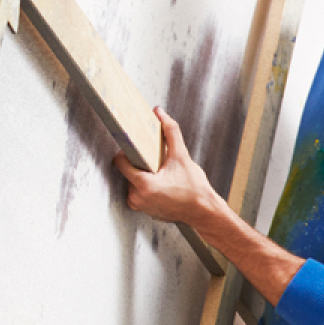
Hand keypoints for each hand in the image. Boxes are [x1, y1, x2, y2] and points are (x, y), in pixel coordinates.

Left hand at [114, 108, 220, 227]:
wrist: (203, 211)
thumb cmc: (194, 188)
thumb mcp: (181, 156)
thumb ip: (170, 131)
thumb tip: (159, 113)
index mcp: (143, 185)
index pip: (120, 162)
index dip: (127, 151)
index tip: (136, 147)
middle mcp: (137, 198)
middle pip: (128, 171)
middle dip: (140, 164)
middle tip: (155, 161)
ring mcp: (140, 206)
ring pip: (133, 181)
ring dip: (143, 175)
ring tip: (161, 173)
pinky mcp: (144, 210)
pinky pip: (139, 193)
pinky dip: (147, 186)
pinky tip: (162, 184)